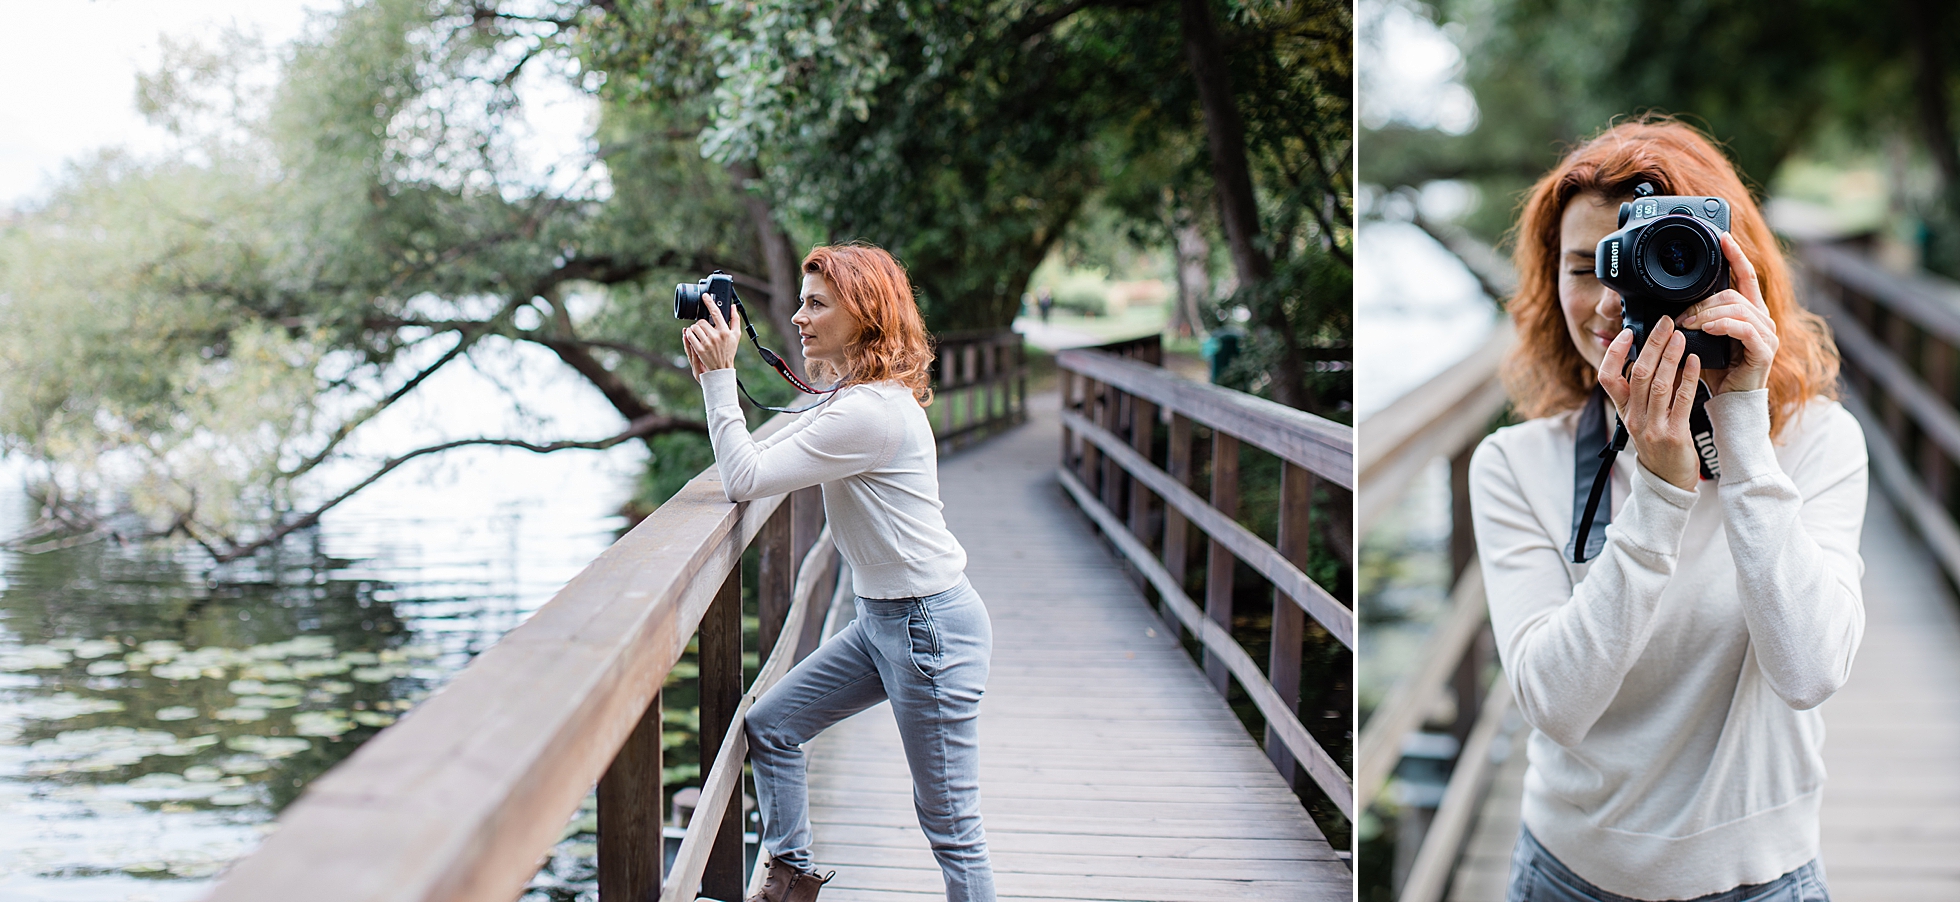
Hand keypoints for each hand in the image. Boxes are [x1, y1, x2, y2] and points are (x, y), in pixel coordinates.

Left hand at [681, 298, 740, 380]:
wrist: (722, 367)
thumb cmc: (729, 350)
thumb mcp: (736, 335)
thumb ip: (735, 319)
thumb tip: (733, 306)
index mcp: (725, 331)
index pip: (716, 313)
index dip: (709, 302)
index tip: (704, 296)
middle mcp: (716, 336)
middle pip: (702, 321)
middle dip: (701, 323)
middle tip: (704, 329)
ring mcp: (707, 343)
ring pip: (695, 327)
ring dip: (694, 329)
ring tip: (699, 333)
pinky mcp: (699, 349)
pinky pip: (690, 336)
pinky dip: (689, 334)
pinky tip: (693, 336)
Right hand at [1599, 316, 1703, 489]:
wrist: (1668, 482)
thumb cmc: (1658, 446)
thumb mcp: (1642, 418)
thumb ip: (1645, 391)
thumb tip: (1657, 356)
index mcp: (1623, 411)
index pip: (1607, 378)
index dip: (1614, 352)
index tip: (1627, 331)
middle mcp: (1633, 418)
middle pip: (1638, 373)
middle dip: (1651, 344)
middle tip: (1665, 323)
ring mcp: (1652, 427)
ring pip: (1658, 384)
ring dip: (1670, 356)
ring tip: (1680, 336)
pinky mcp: (1674, 435)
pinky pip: (1682, 400)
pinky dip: (1689, 377)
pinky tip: (1695, 360)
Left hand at [1678, 232, 1777, 394]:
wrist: (1730, 400)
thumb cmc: (1715, 370)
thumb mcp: (1703, 339)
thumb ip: (1697, 319)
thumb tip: (1674, 307)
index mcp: (1749, 313)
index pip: (1745, 277)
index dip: (1736, 256)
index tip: (1723, 237)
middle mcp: (1762, 320)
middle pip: (1732, 295)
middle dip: (1702, 303)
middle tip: (1680, 317)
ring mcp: (1766, 334)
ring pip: (1735, 309)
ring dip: (1706, 315)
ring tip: (1688, 325)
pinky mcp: (1764, 350)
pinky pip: (1743, 329)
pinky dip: (1723, 326)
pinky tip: (1708, 329)